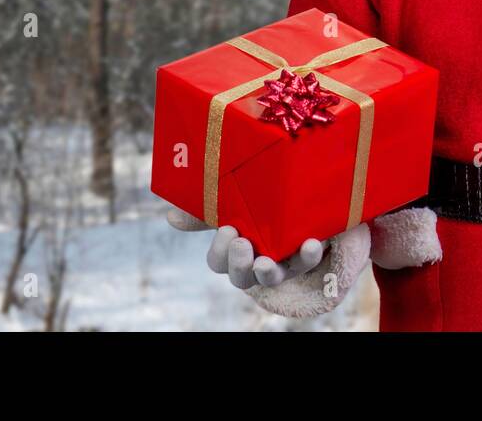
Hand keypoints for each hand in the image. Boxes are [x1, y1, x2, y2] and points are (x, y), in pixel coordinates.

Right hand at [166, 207, 326, 290]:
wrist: (296, 203)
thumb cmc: (255, 210)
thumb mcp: (229, 208)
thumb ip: (204, 213)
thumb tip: (171, 217)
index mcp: (233, 253)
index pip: (219, 262)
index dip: (221, 251)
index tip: (228, 229)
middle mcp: (255, 264)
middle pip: (242, 277)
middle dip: (240, 264)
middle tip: (242, 244)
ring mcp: (281, 264)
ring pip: (273, 277)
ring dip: (269, 271)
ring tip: (267, 261)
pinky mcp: (305, 257)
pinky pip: (307, 262)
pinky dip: (309, 256)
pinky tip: (311, 243)